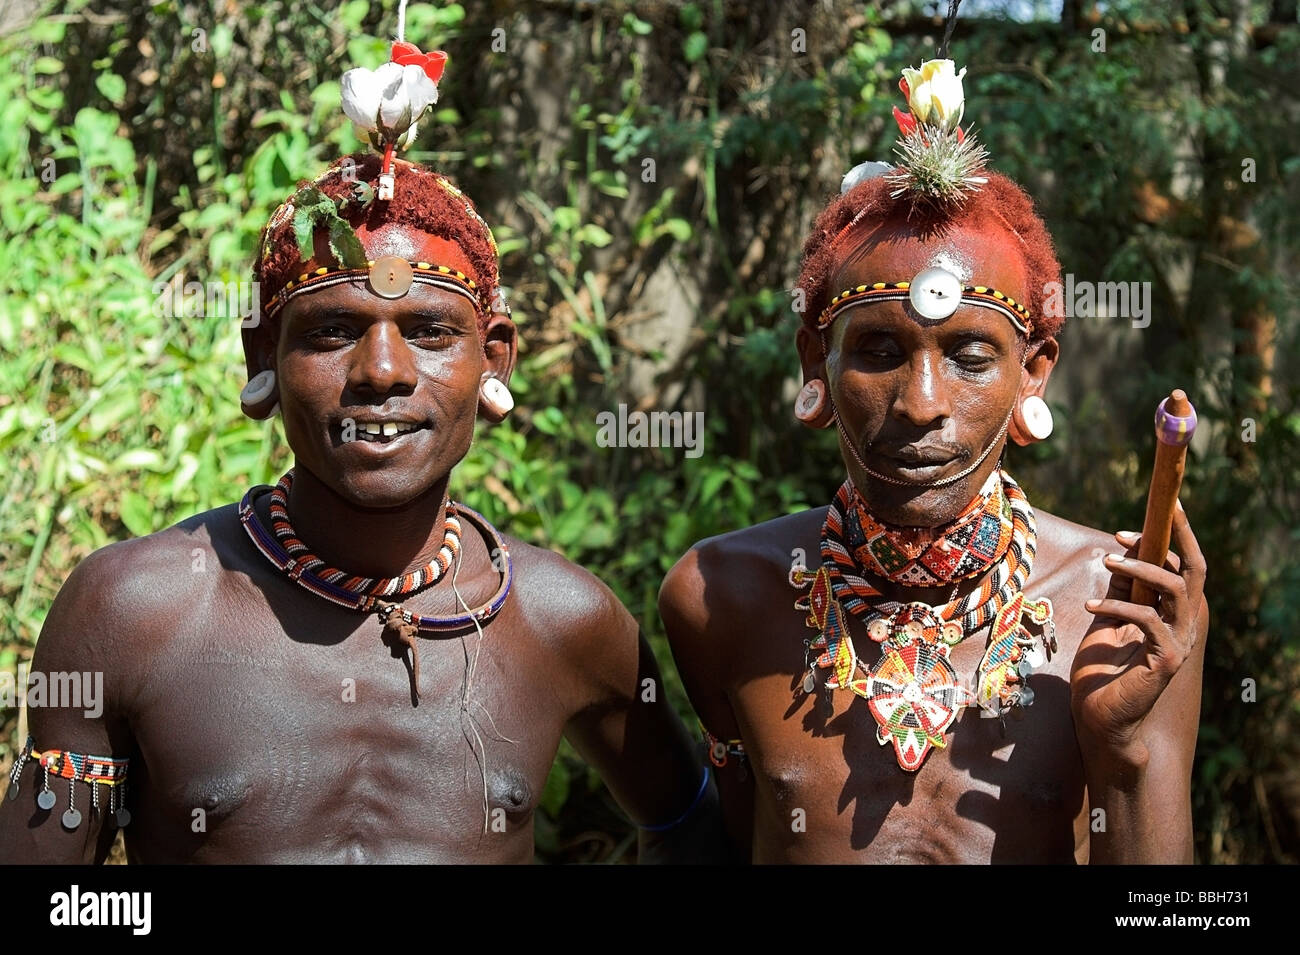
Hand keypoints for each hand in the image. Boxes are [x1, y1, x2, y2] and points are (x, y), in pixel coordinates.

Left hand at [1070, 503, 1206, 759]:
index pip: (1185, 567)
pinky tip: (1091, 607)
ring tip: (1108, 561)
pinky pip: (1148, 619)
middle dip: (1181, 535)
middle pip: (1196, 570)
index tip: (1150, 514)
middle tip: (1157, 512)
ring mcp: (1178, 642)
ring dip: (1141, 568)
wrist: (1100, 719)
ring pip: (1176, 589)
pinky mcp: (1166, 659)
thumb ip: (1120, 594)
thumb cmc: (1102, 673)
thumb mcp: (1108, 622)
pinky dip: (1117, 607)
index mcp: (1171, 613)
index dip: (1174, 537)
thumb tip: (1120, 559)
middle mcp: (1182, 625)